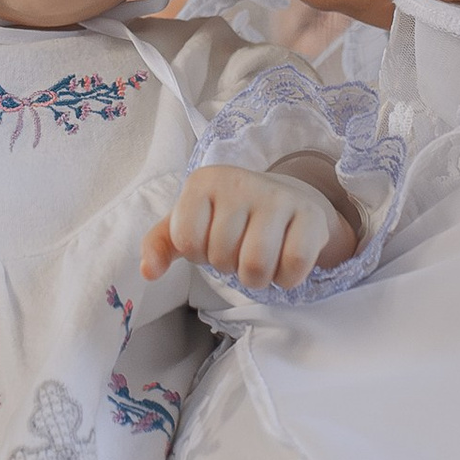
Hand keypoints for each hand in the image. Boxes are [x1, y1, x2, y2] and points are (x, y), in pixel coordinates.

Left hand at [141, 164, 355, 291]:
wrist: (286, 199)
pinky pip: (293, 267)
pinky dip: (286, 279)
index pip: (187, 241)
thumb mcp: (190, 224)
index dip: (199, 253)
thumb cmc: (229, 216)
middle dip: (229, 265)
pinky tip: (284, 261)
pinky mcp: (310, 215)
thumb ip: (160, 244)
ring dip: (256, 278)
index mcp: (204, 181)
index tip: (211, 238)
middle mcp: (241, 181)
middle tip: (240, 247)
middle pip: (222, 258)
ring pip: (256, 267)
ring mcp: (278, 196)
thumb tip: (148, 272)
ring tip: (259, 258)